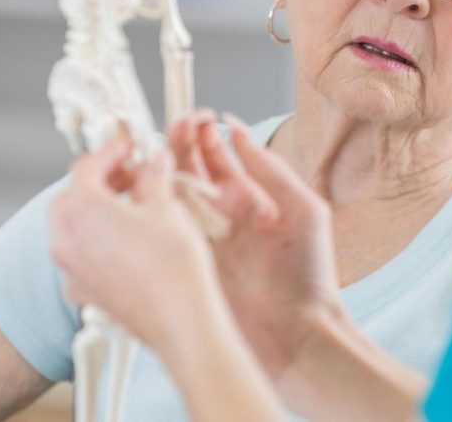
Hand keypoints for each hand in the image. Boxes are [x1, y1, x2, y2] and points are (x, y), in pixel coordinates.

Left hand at [49, 140, 225, 355]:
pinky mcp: (82, 291)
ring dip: (96, 211)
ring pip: (72, 227)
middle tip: (132, 176)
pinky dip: (96, 243)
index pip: (87, 166)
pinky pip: (80, 256)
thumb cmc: (172, 260)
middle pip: (72, 196)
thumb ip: (152, 176)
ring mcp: (69, 268)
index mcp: (79, 208)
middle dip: (100, 181)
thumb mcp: (165, 205)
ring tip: (132, 208)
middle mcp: (63, 237)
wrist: (179, 319)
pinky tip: (126, 244)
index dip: (111, 152)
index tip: (132, 148)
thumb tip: (153, 160)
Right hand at [167, 113, 343, 380]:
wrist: (299, 336)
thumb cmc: (310, 276)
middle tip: (176, 123)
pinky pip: (159, 231)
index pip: (216, 157)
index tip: (199, 115)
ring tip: (155, 150)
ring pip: (167, 196)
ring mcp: (198, 240)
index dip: (204, 133)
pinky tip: (141, 189)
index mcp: (246, 200)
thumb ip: (270, 169)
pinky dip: (147, 209)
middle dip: (178, 143)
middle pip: (187, 169)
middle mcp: (218, 217)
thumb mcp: (303, 210)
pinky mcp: (183, 264)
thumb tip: (240, 130)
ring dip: (158, 171)